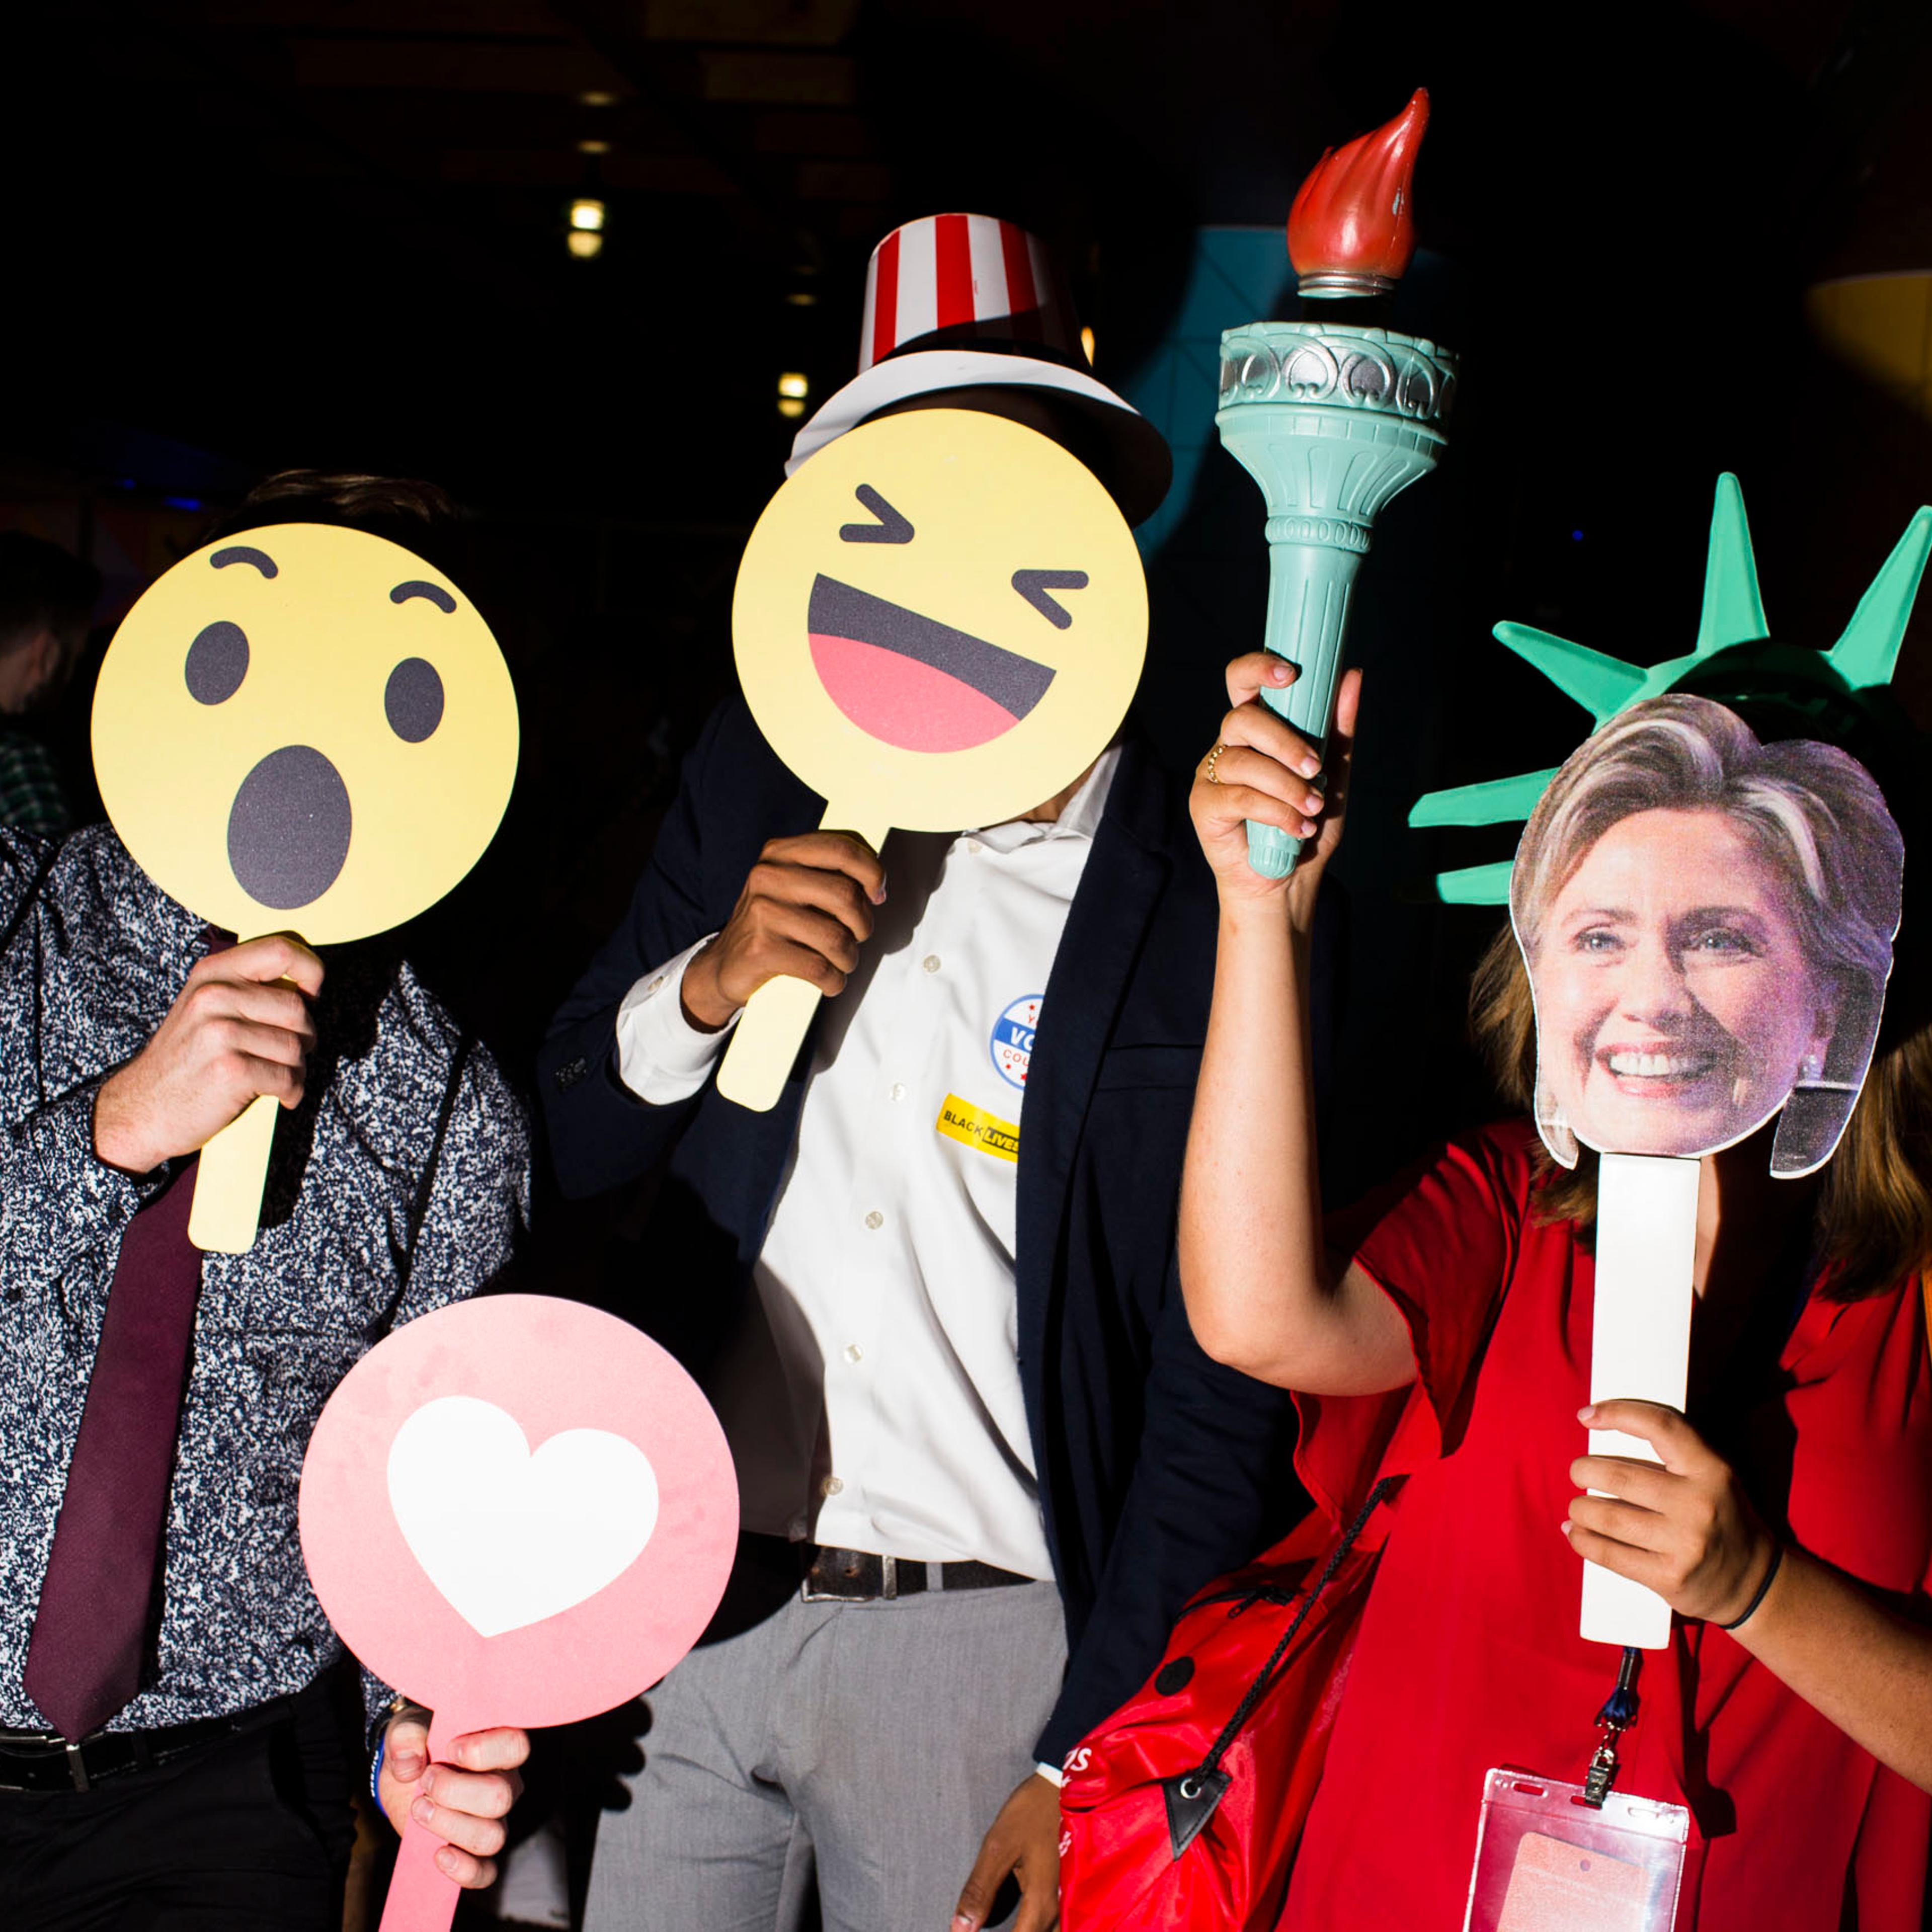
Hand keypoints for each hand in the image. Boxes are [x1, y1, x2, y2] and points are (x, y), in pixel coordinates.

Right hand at [92, 935, 322, 1174]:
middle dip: (304, 1035)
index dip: (310, 971)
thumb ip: (246, 988)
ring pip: (296, 1046)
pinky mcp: (230, 1069)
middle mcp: (214, 996)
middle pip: (297, 1008)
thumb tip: (304, 984)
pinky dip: (292, 1091)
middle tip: (290, 1051)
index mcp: (212, 973)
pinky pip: (288, 1077)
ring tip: (278, 1075)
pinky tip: (280, 1095)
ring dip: (297, 1068)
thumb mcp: (204, 1008)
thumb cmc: (184, 1061)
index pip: (281, 950)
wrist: (141, 1109)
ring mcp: (220, 1032)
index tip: (311, 995)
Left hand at [377, 1705, 528, 1888]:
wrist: (406, 1777)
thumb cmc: (417, 1745)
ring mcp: (494, 1820)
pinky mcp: (475, 1852)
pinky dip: (464, 1870)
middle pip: (500, 1797)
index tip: (450, 1749)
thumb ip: (406, 1737)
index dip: (483, 1751)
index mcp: (497, 1747)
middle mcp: (504, 1783)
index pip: (515, 1746)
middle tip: (426, 1782)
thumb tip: (410, 1766)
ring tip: (420, 1810)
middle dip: (454, 1792)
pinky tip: (439, 1856)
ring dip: (449, 1826)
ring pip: (492, 1836)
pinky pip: (485, 1872)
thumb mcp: (406, 1729)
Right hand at [680, 832, 886, 1030]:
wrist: (724, 964)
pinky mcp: (760, 949)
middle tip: (858, 936)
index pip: (841, 848)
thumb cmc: (773, 924)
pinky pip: (819, 968)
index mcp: (780, 853)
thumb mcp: (792, 886)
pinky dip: (834, 980)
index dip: (872, 871)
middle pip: (846, 895)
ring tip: (843, 961)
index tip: (878, 894)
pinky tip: (829, 980)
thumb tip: (877, 887)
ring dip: (850, 957)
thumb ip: (830, 875)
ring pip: (837, 937)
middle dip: (863, 923)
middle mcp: (767, 876)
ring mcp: (761, 912)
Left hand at [951, 1771, 1060, 1931]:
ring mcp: (1070, 1900)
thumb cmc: (1031, 1811)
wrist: (1063, 1783)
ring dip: (1027, 1931)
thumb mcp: (998, 1846)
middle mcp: (1061, 1909)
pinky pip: (1058, 1922)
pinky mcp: (1071, 1890)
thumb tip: (959, 1930)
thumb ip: (980, 1891)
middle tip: (983, 1926)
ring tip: (1010, 1924)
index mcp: (1041, 1902)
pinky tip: (1026, 1921)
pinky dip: (1039, 1927)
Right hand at [1189, 655, 1359, 923]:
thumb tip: (1352, 674)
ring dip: (1285, 784)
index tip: (1291, 674)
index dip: (1258, 668)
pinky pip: (1237, 797)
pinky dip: (1275, 811)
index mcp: (1256, 730)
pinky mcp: (1204, 806)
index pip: (1242, 682)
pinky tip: (1298, 827)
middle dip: (1284, 741)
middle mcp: (1228, 746)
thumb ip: (1339, 728)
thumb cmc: (1306, 826)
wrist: (1287, 884)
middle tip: (1315, 767)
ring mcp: (1211, 775)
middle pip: (1242, 719)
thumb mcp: (1334, 776)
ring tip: (1313, 807)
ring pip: (1242, 761)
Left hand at [1564, 1400, 1778, 1625]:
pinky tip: (1575, 1532)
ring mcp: (1686, 1544)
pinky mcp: (1670, 1577)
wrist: (1756, 1583)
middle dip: (1584, 1471)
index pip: (1660, 1426)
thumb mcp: (1712, 1476)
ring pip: (1607, 1517)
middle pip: (1619, 1476)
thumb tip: (1600, 1428)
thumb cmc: (1721, 1517)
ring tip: (1577, 1507)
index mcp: (1711, 1470)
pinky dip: (1582, 1540)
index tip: (1587, 1415)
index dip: (1618, 1413)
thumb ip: (1671, 1453)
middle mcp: (1699, 1504)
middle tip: (1578, 1473)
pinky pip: (1610, 1554)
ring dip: (1580, 1509)